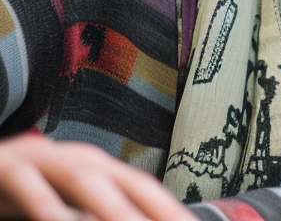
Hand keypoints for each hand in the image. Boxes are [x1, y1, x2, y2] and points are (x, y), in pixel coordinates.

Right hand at [0, 133, 193, 220]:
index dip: (171, 211)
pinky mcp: (5, 165)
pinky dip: (45, 206)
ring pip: (84, 179)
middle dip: (158, 209)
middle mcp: (76, 160)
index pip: (145, 191)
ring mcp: (40, 158)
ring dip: (112, 208)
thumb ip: (88, 217)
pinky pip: (27, 184)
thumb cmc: (18, 197)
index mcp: (96, 170)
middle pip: (129, 182)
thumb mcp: (61, 210)